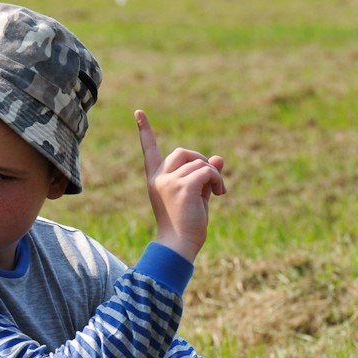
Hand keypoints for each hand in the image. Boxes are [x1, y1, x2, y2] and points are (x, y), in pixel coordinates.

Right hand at [136, 109, 226, 263]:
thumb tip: (219, 158)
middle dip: (201, 161)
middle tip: (212, 180)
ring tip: (218, 192)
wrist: (180, 246)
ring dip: (214, 174)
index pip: (149, 150)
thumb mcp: (197, 196)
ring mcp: (169, 181)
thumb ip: (205, 176)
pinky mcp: (183, 186)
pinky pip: (207, 170)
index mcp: (156, 180)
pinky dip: (217, 179)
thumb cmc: (187, 226)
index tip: (138, 112)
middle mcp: (160, 178)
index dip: (145, 131)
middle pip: (183, 151)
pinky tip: (219, 194)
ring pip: (199, 162)